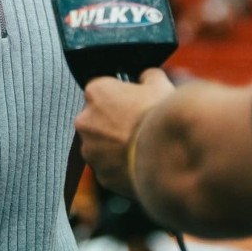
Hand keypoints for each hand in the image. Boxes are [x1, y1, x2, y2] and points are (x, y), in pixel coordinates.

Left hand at [74, 68, 174, 195]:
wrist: (166, 158)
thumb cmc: (160, 117)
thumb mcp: (159, 84)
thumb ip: (148, 76)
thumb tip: (147, 76)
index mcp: (96, 92)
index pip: (101, 90)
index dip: (119, 97)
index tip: (132, 103)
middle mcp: (85, 120)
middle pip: (97, 119)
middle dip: (113, 123)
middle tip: (137, 127)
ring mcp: (90, 150)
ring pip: (101, 145)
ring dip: (115, 146)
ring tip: (141, 147)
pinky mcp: (100, 175)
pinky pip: (109, 168)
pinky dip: (121, 167)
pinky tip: (139, 164)